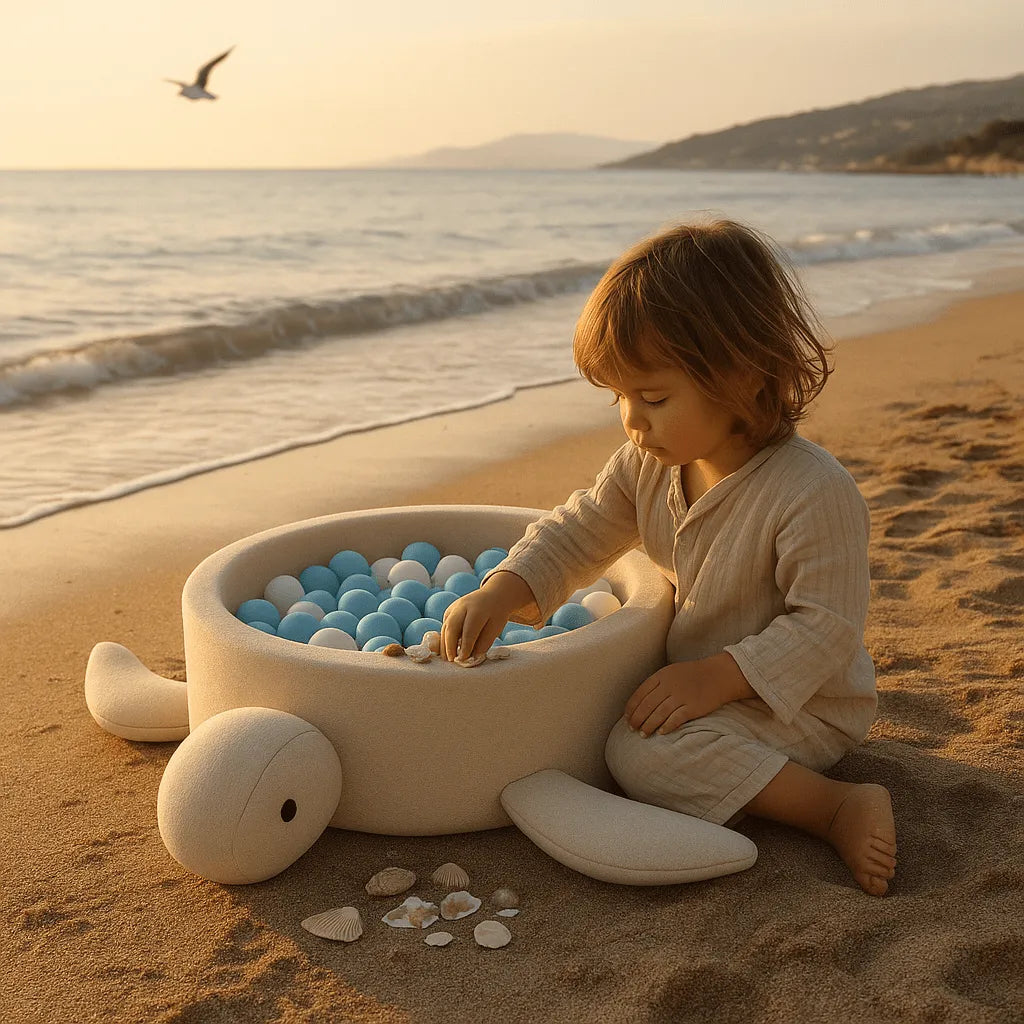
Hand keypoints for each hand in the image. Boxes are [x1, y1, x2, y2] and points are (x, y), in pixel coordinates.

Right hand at [440, 571, 535, 662]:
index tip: (463, 659)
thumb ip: (484, 642)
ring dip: (444, 643)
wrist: (493, 595)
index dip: (465, 646)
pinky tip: (447, 650)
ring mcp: (454, 607)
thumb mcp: (496, 627)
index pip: (469, 630)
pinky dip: (444, 638)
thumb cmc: (496, 614)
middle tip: (451, 660)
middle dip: (449, 645)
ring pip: (445, 626)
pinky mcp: (450, 610)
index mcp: (478, 609)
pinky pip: (445, 625)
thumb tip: (472, 657)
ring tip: (447, 658)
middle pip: (452, 626)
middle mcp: (463, 606)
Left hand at [623, 658, 737, 736]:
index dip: (631, 707)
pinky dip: (667, 726)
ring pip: (659, 714)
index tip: (627, 718)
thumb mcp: (672, 672)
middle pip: (647, 705)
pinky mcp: (693, 707)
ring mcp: (682, 696)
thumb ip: (657, 684)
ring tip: (643, 734)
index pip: (640, 693)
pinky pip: (676, 719)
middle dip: (637, 719)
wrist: (719, 675)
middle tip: (632, 729)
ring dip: (648, 726)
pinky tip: (661, 733)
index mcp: (662, 676)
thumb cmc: (693, 675)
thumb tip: (640, 702)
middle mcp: (670, 685)